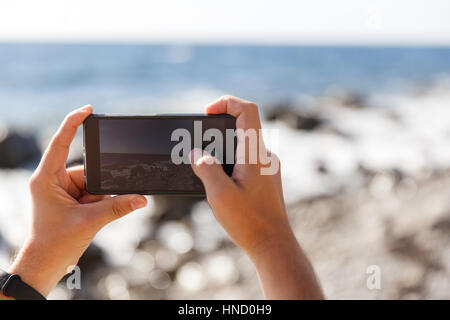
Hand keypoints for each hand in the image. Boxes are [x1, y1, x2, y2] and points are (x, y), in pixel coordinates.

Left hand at [6, 105, 146, 297]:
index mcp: (47, 179)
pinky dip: (100, 202)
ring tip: (91, 215)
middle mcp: (54, 180)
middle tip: (95, 205)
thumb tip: (142, 198)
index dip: (73, 123)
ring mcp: (63, 190)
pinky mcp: (71, 198)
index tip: (89, 110)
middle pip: (87, 170)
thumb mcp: (89, 222)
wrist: (46, 263)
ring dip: (99, 198)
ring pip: (93, 183)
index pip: (60, 143)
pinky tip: (95, 215)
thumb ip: (117, 207)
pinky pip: (93, 193)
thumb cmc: (55, 243)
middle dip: (98, 186)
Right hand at [191, 96, 323, 298]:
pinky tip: (218, 181)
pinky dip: (230, 161)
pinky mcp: (266, 180)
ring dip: (223, 147)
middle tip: (199, 142)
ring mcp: (268, 168)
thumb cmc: (249, 222)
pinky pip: (247, 160)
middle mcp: (265, 157)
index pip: (248, 110)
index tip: (206, 113)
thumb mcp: (219, 194)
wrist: (273, 246)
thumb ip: (206, 168)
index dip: (226, 102)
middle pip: (243, 125)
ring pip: (243, 144)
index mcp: (255, 154)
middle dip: (218, 128)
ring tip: (206, 165)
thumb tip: (196, 153)